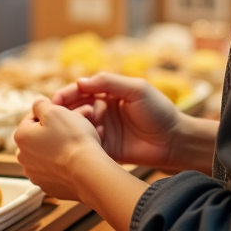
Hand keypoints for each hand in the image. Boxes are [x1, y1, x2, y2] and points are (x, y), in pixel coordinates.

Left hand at [14, 98, 105, 201]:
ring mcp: (36, 174)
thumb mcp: (54, 111)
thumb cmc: (72, 139)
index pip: (32, 116)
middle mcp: (24, 158)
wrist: (88, 172)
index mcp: (21, 137)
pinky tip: (76, 158)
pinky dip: (63, 162)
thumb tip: (38, 104)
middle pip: (39, 135)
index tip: (65, 113)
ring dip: (59, 145)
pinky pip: (55, 169)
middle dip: (55, 128)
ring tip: (77, 141)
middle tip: (74, 125)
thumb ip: (40, 104)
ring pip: (47, 152)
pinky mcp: (49, 186)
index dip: (50, 111)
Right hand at [52, 73, 192, 168]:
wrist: (174, 140)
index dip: (68, 93)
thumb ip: (109, 82)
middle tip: (59, 114)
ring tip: (79, 125)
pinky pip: (88, 144)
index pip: (82, 91)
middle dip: (66, 110)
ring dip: (76, 125)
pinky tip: (90, 138)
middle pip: (75, 108)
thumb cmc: (158, 110)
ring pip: (79, 126)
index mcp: (108, 94)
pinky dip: (86, 140)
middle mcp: (102, 111)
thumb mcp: (136, 89)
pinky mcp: (106, 149)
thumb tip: (80, 81)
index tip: (57, 99)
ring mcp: (103, 130)